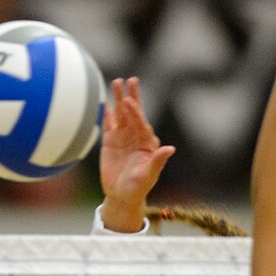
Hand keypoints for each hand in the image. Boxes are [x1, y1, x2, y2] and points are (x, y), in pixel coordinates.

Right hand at [100, 77, 174, 230]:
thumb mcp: (148, 176)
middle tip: (131, 80)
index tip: (130, 102)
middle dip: (133, 97)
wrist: (122, 195)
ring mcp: (123, 137)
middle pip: (133, 113)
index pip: (141, 123)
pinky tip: (104, 99)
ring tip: (116, 82)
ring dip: (118, 99)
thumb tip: (171, 149)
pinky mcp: (110, 140)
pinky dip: (106, 111)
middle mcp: (136, 136)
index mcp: (147, 143)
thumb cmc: (138, 187)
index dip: (136, 113)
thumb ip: (157, 161)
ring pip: (120, 114)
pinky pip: (108, 122)